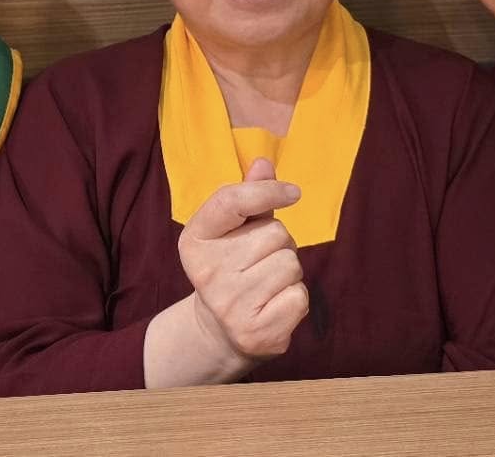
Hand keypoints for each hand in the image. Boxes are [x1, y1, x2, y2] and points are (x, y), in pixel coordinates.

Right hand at [176, 158, 309, 367]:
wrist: (220, 331)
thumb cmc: (232, 267)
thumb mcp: (231, 230)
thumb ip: (248, 196)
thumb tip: (263, 162)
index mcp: (195, 240)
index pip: (232, 201)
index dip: (267, 190)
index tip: (293, 192)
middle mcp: (207, 272)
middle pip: (275, 233)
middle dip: (280, 243)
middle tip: (261, 261)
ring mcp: (229, 304)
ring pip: (291, 263)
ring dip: (289, 271)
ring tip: (267, 283)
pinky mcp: (255, 331)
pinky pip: (299, 295)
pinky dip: (295, 298)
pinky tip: (273, 305)